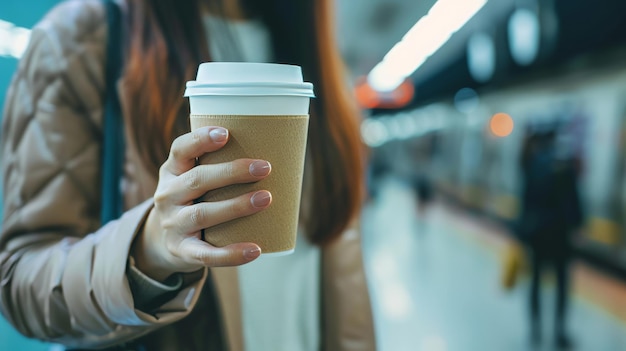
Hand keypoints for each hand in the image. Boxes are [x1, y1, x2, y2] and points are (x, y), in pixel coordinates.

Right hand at [132, 126, 271, 280]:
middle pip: (197, 180)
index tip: (226, 134)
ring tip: (266, 199)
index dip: (200, 140)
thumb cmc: (192, 200)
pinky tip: (255, 249)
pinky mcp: (183, 251)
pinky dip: (231, 254)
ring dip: (236, 206)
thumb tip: (278, 150)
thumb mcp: (192, 179)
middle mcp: (168, 196)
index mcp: (172, 171)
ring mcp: (173, 224)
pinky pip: (207, 255)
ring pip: (203, 214)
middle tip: (265, 167)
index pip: (180, 149)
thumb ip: (218, 166)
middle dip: (232, 172)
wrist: (161, 243)